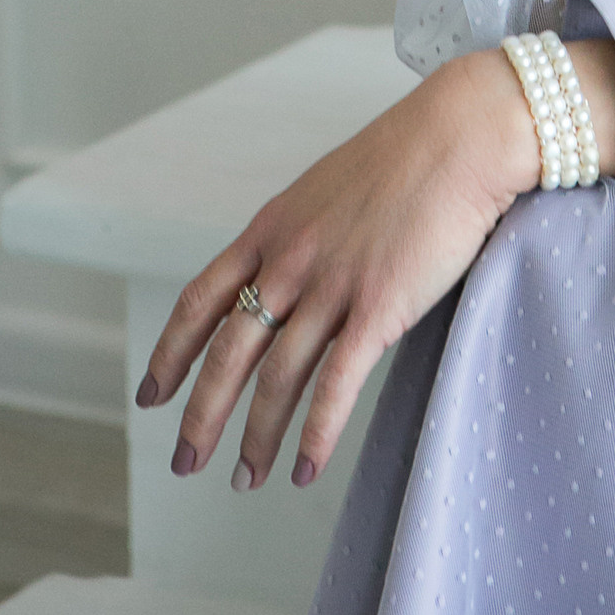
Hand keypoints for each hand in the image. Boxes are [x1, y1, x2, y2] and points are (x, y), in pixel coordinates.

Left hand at [136, 48, 538, 489]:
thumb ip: (302, 234)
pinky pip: (336, 385)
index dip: (172, 353)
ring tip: (246, 478)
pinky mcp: (379, 307)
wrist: (462, 135)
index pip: (201, 299)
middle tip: (185, 460)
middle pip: (228, 351)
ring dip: (256, 437)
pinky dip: (316, 435)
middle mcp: (290, 259)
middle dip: (201, 414)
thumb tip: (291, 273)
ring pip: (277, 377)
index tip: (152, 394)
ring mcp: (332, 284)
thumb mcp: (328, 189)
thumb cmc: (408, 156)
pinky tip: (305, 469)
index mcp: (272, 228)